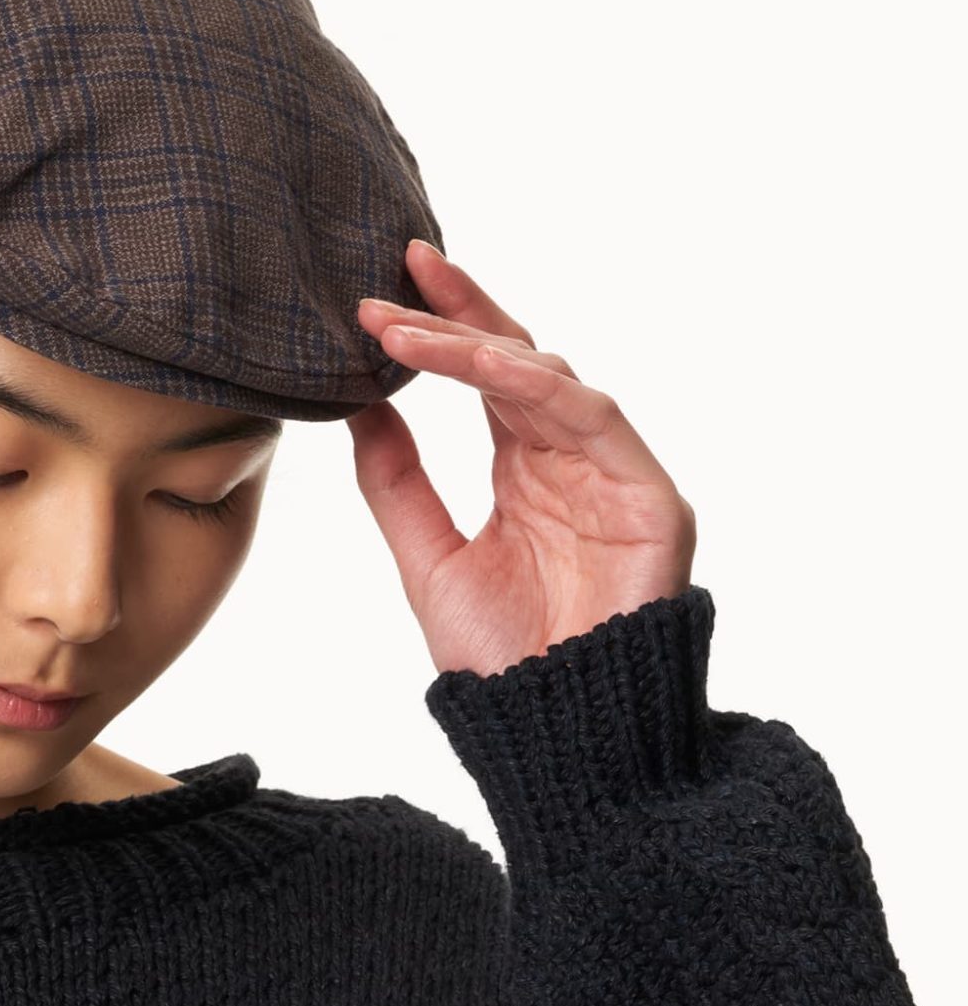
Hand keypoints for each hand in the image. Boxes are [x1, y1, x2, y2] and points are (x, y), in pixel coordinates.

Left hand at [348, 239, 696, 678]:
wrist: (555, 734)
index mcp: (525, 470)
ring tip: (411, 329)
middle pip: (518, 358)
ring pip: (549, 378)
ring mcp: (614, 472)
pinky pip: (594, 417)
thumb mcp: (428, 562)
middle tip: (398, 272)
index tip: (379, 294)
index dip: (441, 329)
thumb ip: (397, 486)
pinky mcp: (649, 494)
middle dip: (459, 313)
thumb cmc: (501, 661)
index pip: (483, 378)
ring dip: (479, 346)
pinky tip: (481, 363)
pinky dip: (536, 386)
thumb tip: (357, 408)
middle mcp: (572, 458)